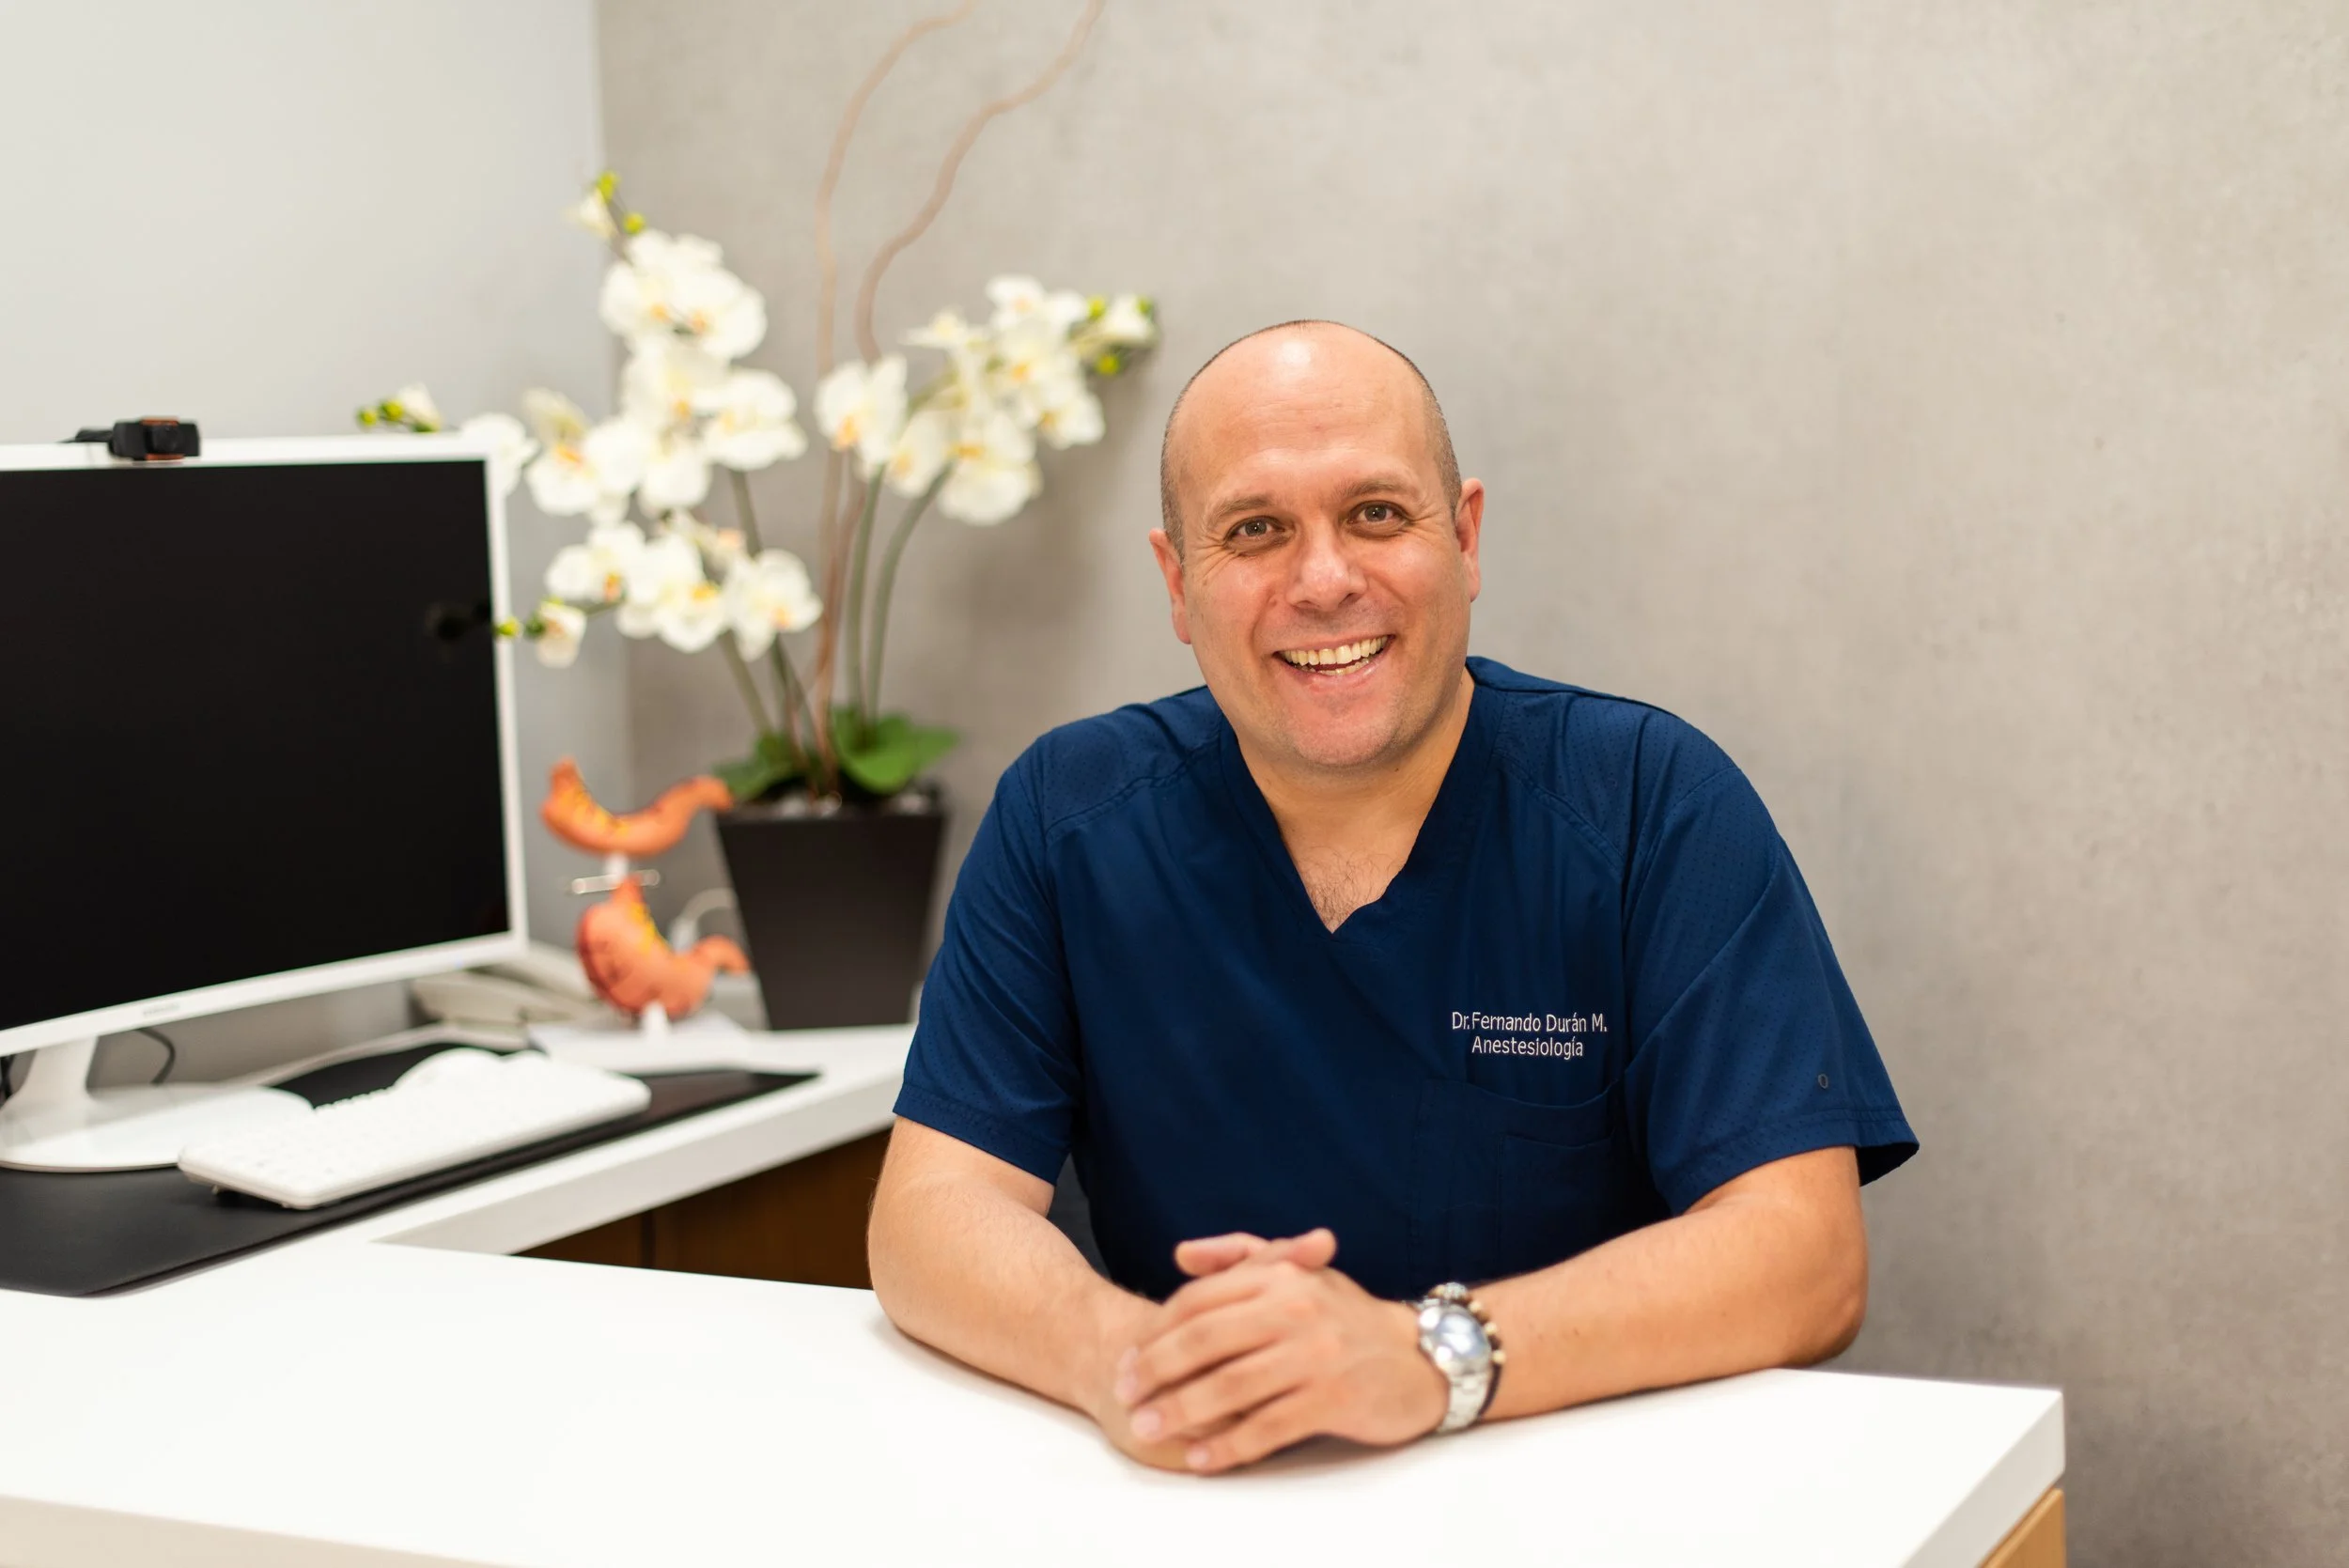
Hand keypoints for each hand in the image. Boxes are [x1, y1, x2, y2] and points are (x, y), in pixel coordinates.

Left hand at [1082, 1230, 1335, 1470]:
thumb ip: (1238, 1255)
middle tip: (1125, 1397)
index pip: (1199, 1300)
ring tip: (1148, 1429)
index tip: (1126, 1360)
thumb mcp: (1299, 1271)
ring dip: (1180, 1412)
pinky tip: (1199, 1458)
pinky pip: (1267, 1428)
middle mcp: (1295, 1309)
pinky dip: (1227, 1446)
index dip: (1155, 1332)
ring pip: (1229, 1388)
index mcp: (1280, 1276)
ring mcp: (1316, 1355)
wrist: (1422, 1356)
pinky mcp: (1334, 1399)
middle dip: (1155, 1372)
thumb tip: (1180, 1255)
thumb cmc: (1346, 1316)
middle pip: (1204, 1342)